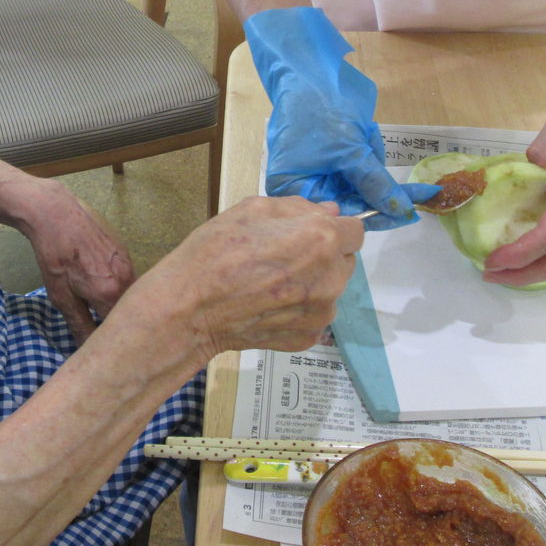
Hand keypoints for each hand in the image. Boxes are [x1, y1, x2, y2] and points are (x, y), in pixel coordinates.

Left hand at [16, 183, 134, 342]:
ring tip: (98, 308)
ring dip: (117, 305)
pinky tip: (100, 285)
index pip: (119, 329)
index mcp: (110, 293)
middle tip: (97, 328)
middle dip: (116, 324)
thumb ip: (79, 324)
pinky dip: (118, 289)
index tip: (99, 346)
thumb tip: (87, 348)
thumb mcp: (61, 296)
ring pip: (129, 296)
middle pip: (128, 312)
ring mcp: (128, 264)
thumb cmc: (54, 256)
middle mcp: (127, 279)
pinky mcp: (125, 252)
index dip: (108, 339)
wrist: (56, 214)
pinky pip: (128, 279)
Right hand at [122, 196, 364, 363]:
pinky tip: (266, 306)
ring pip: (330, 290)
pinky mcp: (308, 337)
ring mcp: (321, 313)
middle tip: (282, 257)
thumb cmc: (215, 253)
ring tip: (270, 284)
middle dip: (323, 255)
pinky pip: (313, 316)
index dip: (333, 228)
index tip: (310, 233)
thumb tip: (330, 212)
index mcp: (321, 240)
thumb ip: (298, 208)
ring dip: (311, 284)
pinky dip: (297, 310)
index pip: (356, 230)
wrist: (189, 310)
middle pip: (344, 261)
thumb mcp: (251, 210)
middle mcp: (331, 278)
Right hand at [244, 7, 437, 228]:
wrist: (313, 68)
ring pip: (362, 182)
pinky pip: (362, 163)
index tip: (408, 214)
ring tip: (363, 132)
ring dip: (370, 157)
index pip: (338, 215)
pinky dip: (369, 148)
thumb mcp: (348, 150)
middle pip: (352, 201)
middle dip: (376, 182)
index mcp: (293, 190)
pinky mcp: (336, 154)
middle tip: (420, 189)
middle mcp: (305, 185)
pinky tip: (364, 130)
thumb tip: (402, 211)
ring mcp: (321, 169)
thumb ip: (375, 184)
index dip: (374, 214)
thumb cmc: (320, 109)